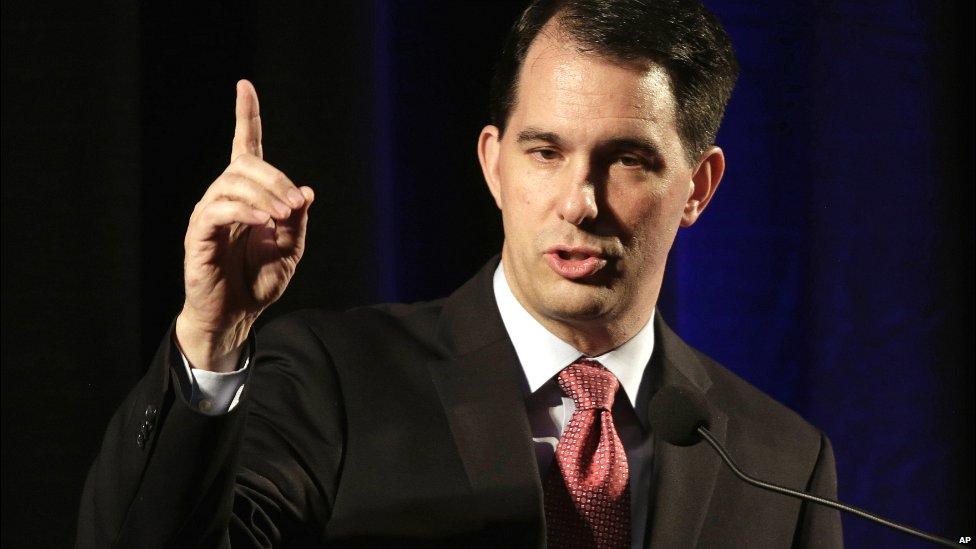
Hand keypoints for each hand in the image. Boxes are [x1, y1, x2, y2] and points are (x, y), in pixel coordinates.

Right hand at [175, 79, 313, 371]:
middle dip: (275, 179)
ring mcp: (209, 214)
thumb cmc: (259, 282)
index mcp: (247, 196)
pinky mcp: (198, 234)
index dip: (246, 117)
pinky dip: (245, 211)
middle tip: (294, 205)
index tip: (244, 85)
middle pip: (246, 165)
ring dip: (264, 196)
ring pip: (233, 184)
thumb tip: (305, 191)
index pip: (245, 148)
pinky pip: (219, 210)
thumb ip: (297, 221)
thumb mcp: (290, 250)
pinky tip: (264, 222)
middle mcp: (224, 197)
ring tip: (282, 218)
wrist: (236, 316)